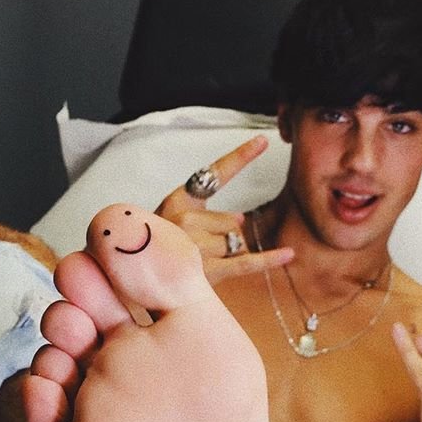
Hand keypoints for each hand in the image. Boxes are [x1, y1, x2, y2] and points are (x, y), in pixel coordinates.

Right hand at [155, 136, 293, 286]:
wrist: (133, 280)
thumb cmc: (156, 251)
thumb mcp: (172, 221)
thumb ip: (207, 213)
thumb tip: (240, 218)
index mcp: (178, 200)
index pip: (215, 173)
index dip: (241, 156)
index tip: (263, 140)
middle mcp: (184, 219)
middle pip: (232, 220)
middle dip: (223, 235)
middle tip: (195, 249)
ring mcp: (195, 245)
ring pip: (236, 242)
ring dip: (226, 254)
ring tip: (198, 264)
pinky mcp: (206, 270)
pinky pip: (246, 263)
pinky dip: (269, 259)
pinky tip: (288, 253)